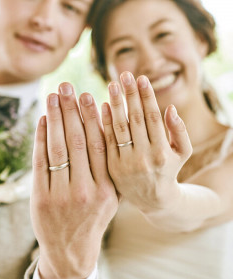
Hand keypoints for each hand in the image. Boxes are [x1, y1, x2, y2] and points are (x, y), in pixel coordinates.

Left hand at [31, 82, 117, 278]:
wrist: (71, 249)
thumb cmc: (93, 218)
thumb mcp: (112, 198)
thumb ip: (111, 169)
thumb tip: (109, 132)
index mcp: (107, 189)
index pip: (100, 145)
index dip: (92, 118)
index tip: (87, 95)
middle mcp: (86, 191)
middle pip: (78, 141)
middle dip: (70, 110)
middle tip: (66, 86)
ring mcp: (62, 195)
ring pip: (58, 148)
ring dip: (54, 119)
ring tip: (52, 97)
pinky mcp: (41, 198)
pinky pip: (40, 162)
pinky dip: (40, 138)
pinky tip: (41, 121)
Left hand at [101, 71, 191, 213]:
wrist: (152, 199)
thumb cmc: (169, 170)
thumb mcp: (182, 153)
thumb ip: (179, 131)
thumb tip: (169, 108)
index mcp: (163, 152)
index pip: (153, 118)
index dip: (146, 97)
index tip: (140, 78)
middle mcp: (144, 158)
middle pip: (135, 120)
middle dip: (129, 96)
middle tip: (123, 75)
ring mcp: (126, 164)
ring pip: (119, 129)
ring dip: (114, 105)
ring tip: (111, 86)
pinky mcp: (112, 168)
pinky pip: (106, 142)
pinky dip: (104, 123)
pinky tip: (101, 106)